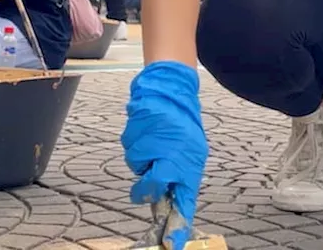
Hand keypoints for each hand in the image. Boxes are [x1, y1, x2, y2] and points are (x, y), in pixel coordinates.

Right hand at [122, 61, 207, 248]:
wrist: (170, 88)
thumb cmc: (182, 123)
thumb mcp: (192, 152)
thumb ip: (183, 178)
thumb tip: (174, 204)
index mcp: (189, 162)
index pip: (183, 200)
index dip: (175, 225)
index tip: (170, 244)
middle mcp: (171, 154)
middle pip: (150, 187)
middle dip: (145, 188)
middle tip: (146, 182)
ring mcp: (151, 141)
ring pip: (136, 165)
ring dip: (142, 157)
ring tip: (154, 139)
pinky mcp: (135, 128)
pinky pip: (130, 147)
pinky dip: (135, 141)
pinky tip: (146, 128)